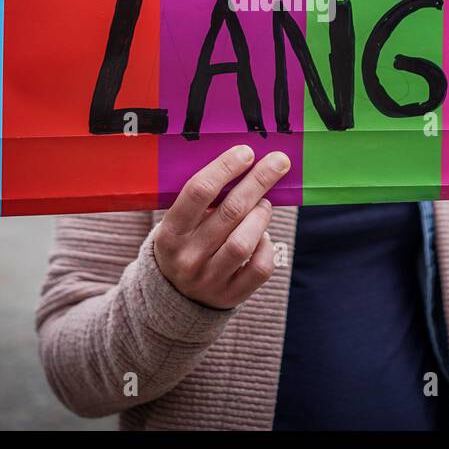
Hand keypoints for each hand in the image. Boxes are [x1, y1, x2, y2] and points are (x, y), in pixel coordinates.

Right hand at [152, 144, 288, 309]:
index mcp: (170, 233)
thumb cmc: (184, 243)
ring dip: (261, 215)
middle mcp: (187, 257)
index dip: (226, 168)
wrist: (175, 296)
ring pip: (244, 241)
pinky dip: (267, 245)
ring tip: (265, 203)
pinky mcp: (230, 295)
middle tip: (278, 162)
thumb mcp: (179, 223)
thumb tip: (245, 162)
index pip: (199, 192)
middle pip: (230, 211)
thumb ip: (203, 199)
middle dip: (258, 181)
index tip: (246, 152)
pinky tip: (262, 236)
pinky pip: (259, 267)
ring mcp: (208, 279)